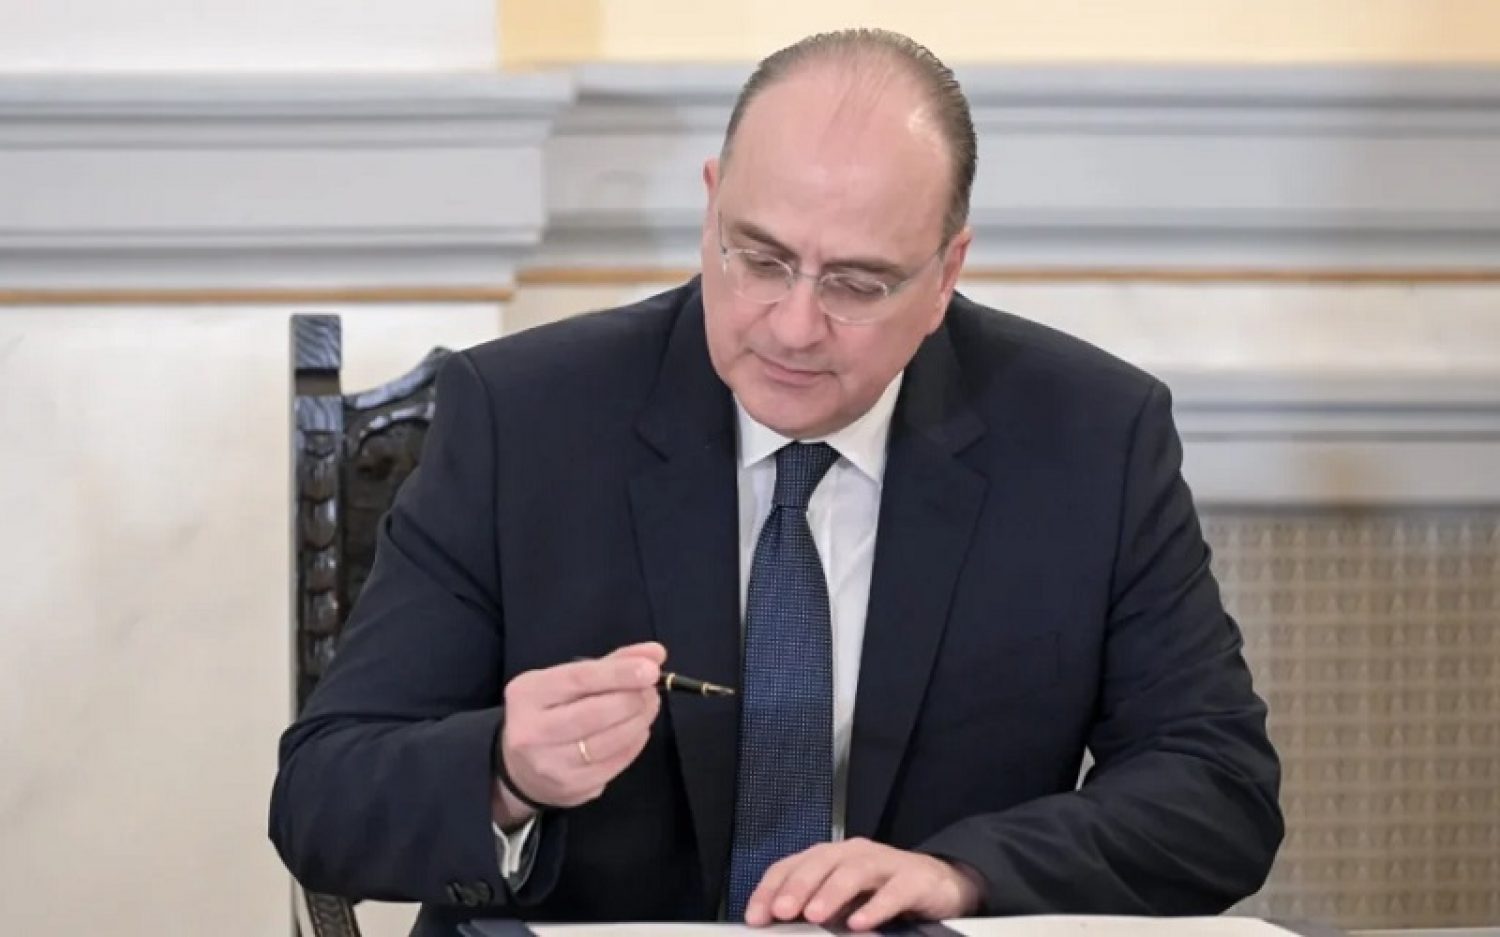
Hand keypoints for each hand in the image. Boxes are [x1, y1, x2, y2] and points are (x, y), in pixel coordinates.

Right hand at [496, 642, 664, 813]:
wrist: (519, 768)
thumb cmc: (550, 712)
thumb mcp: (567, 680)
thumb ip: (612, 664)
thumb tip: (656, 653)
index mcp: (528, 694)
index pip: (579, 679)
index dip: (619, 673)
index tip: (651, 669)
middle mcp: (532, 731)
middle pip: (594, 713)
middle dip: (632, 699)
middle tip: (652, 690)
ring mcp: (550, 764)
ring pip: (607, 742)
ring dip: (638, 721)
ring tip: (649, 706)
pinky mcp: (570, 788)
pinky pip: (613, 764)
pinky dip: (634, 744)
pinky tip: (639, 730)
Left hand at [745, 838, 982, 931]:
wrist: (940, 883)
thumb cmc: (882, 892)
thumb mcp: (843, 900)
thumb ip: (815, 907)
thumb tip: (778, 925)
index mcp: (831, 857)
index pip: (792, 865)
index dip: (771, 888)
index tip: (755, 916)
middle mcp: (855, 853)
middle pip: (821, 862)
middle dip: (798, 887)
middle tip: (781, 912)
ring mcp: (886, 863)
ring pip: (855, 870)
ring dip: (832, 892)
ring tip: (815, 915)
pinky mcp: (915, 880)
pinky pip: (894, 890)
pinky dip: (876, 906)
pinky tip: (860, 922)